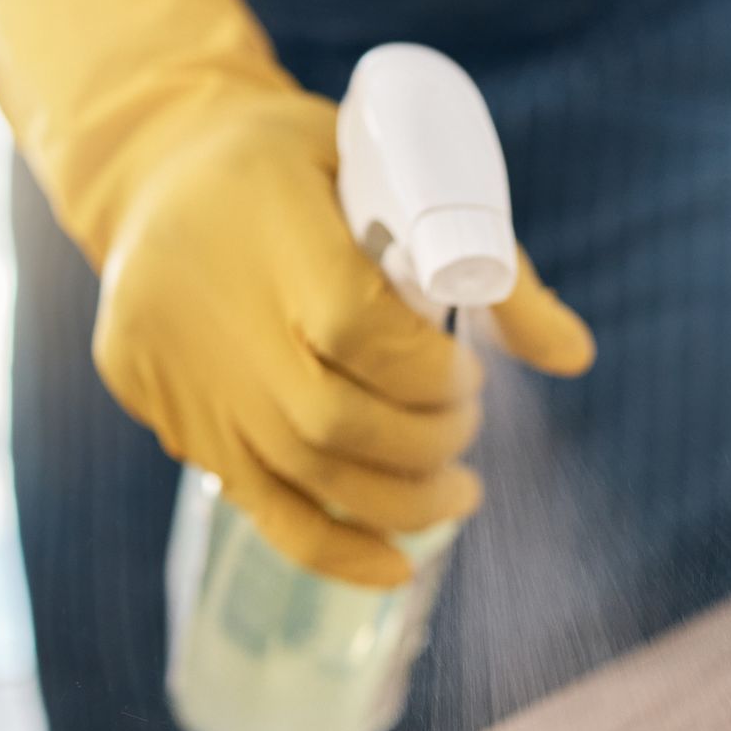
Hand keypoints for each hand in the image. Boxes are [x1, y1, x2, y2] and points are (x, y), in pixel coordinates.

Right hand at [95, 96, 591, 586]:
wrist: (153, 164)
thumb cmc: (304, 166)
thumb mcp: (392, 170)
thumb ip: (490, 263)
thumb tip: (577, 357)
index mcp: (268, 220)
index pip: (357, 329)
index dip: (430, 374)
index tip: (468, 376)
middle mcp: (208, 301)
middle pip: (331, 418)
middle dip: (424, 445)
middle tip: (464, 435)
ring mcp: (180, 367)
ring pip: (298, 469)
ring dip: (396, 502)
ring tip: (454, 495)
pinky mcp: (166, 411)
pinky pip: (254, 502)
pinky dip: (330, 547)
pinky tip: (394, 566)